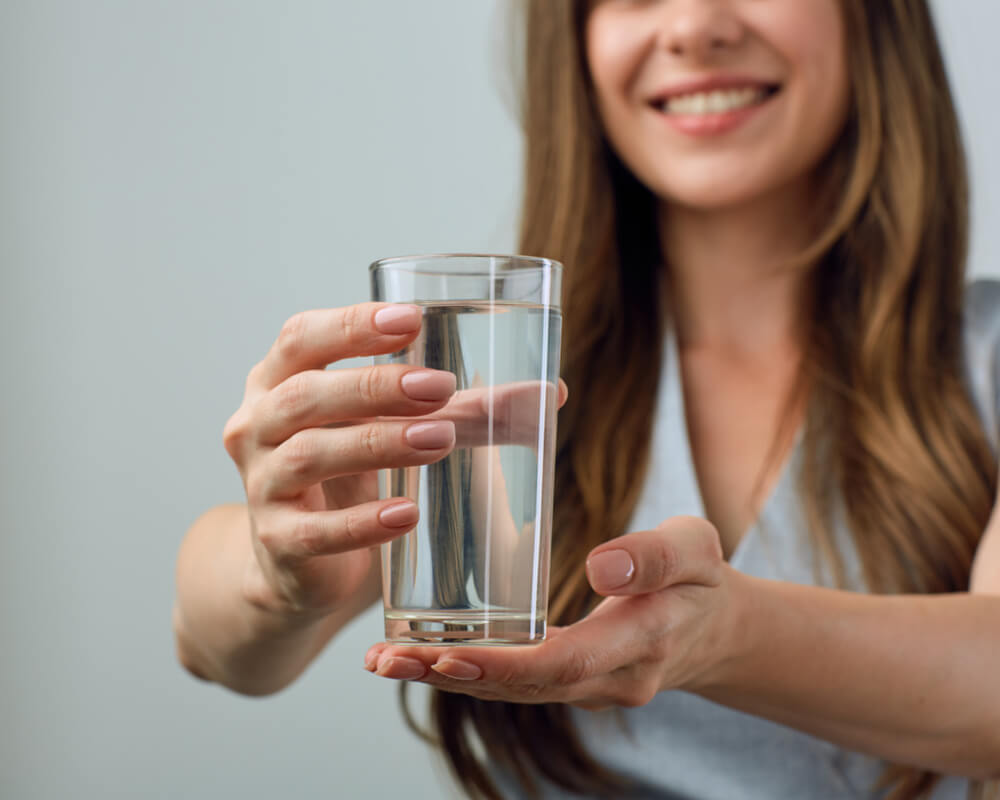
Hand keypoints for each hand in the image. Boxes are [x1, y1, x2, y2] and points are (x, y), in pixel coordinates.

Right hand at [222, 303, 459, 615]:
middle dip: (374, 387)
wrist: (300, 560)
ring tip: (438, 440)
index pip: (302, 337)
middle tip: (439, 387)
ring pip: (310, 456)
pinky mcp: (277, 542)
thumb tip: (552, 394)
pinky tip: (407, 516)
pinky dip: (363, 524)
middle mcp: (256, 425)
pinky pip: (315, 532)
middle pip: (305, 395)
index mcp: (280, 380)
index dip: (351, 325)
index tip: (411, 321)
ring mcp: (262, 485)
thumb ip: (462, 408)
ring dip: (378, 444)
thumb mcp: (388, 427)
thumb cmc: (350, 472)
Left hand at [364, 516, 743, 709]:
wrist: (716, 630)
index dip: (504, 664)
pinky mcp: (571, 680)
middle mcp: (609, 680)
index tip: (446, 655)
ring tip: (383, 659)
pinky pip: (516, 681)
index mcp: (641, 643)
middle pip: (523, 686)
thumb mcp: (697, 548)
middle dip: (452, 675)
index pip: (565, 663)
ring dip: (446, 678)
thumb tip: (599, 566)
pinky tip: (421, 656)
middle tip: (386, 658)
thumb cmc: (701, 578)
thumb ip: (654, 556)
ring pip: (511, 690)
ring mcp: (588, 688)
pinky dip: (467, 671)